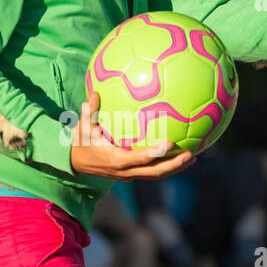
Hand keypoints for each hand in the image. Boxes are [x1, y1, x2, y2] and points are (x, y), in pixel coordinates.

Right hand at [69, 93, 196, 180]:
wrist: (74, 164)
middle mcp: (125, 170)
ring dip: (174, 168)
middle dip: (174, 165)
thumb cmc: (81, 143)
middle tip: (191, 154)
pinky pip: (151, 171)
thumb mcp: (82, 127)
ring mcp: (129, 174)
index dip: (156, 152)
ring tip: (192, 156)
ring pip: (156, 174)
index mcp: (116, 159)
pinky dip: (166, 166)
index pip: (140, 158)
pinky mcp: (131, 174)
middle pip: (154, 172)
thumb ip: (89, 111)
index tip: (171, 143)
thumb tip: (94, 92)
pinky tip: (178, 156)